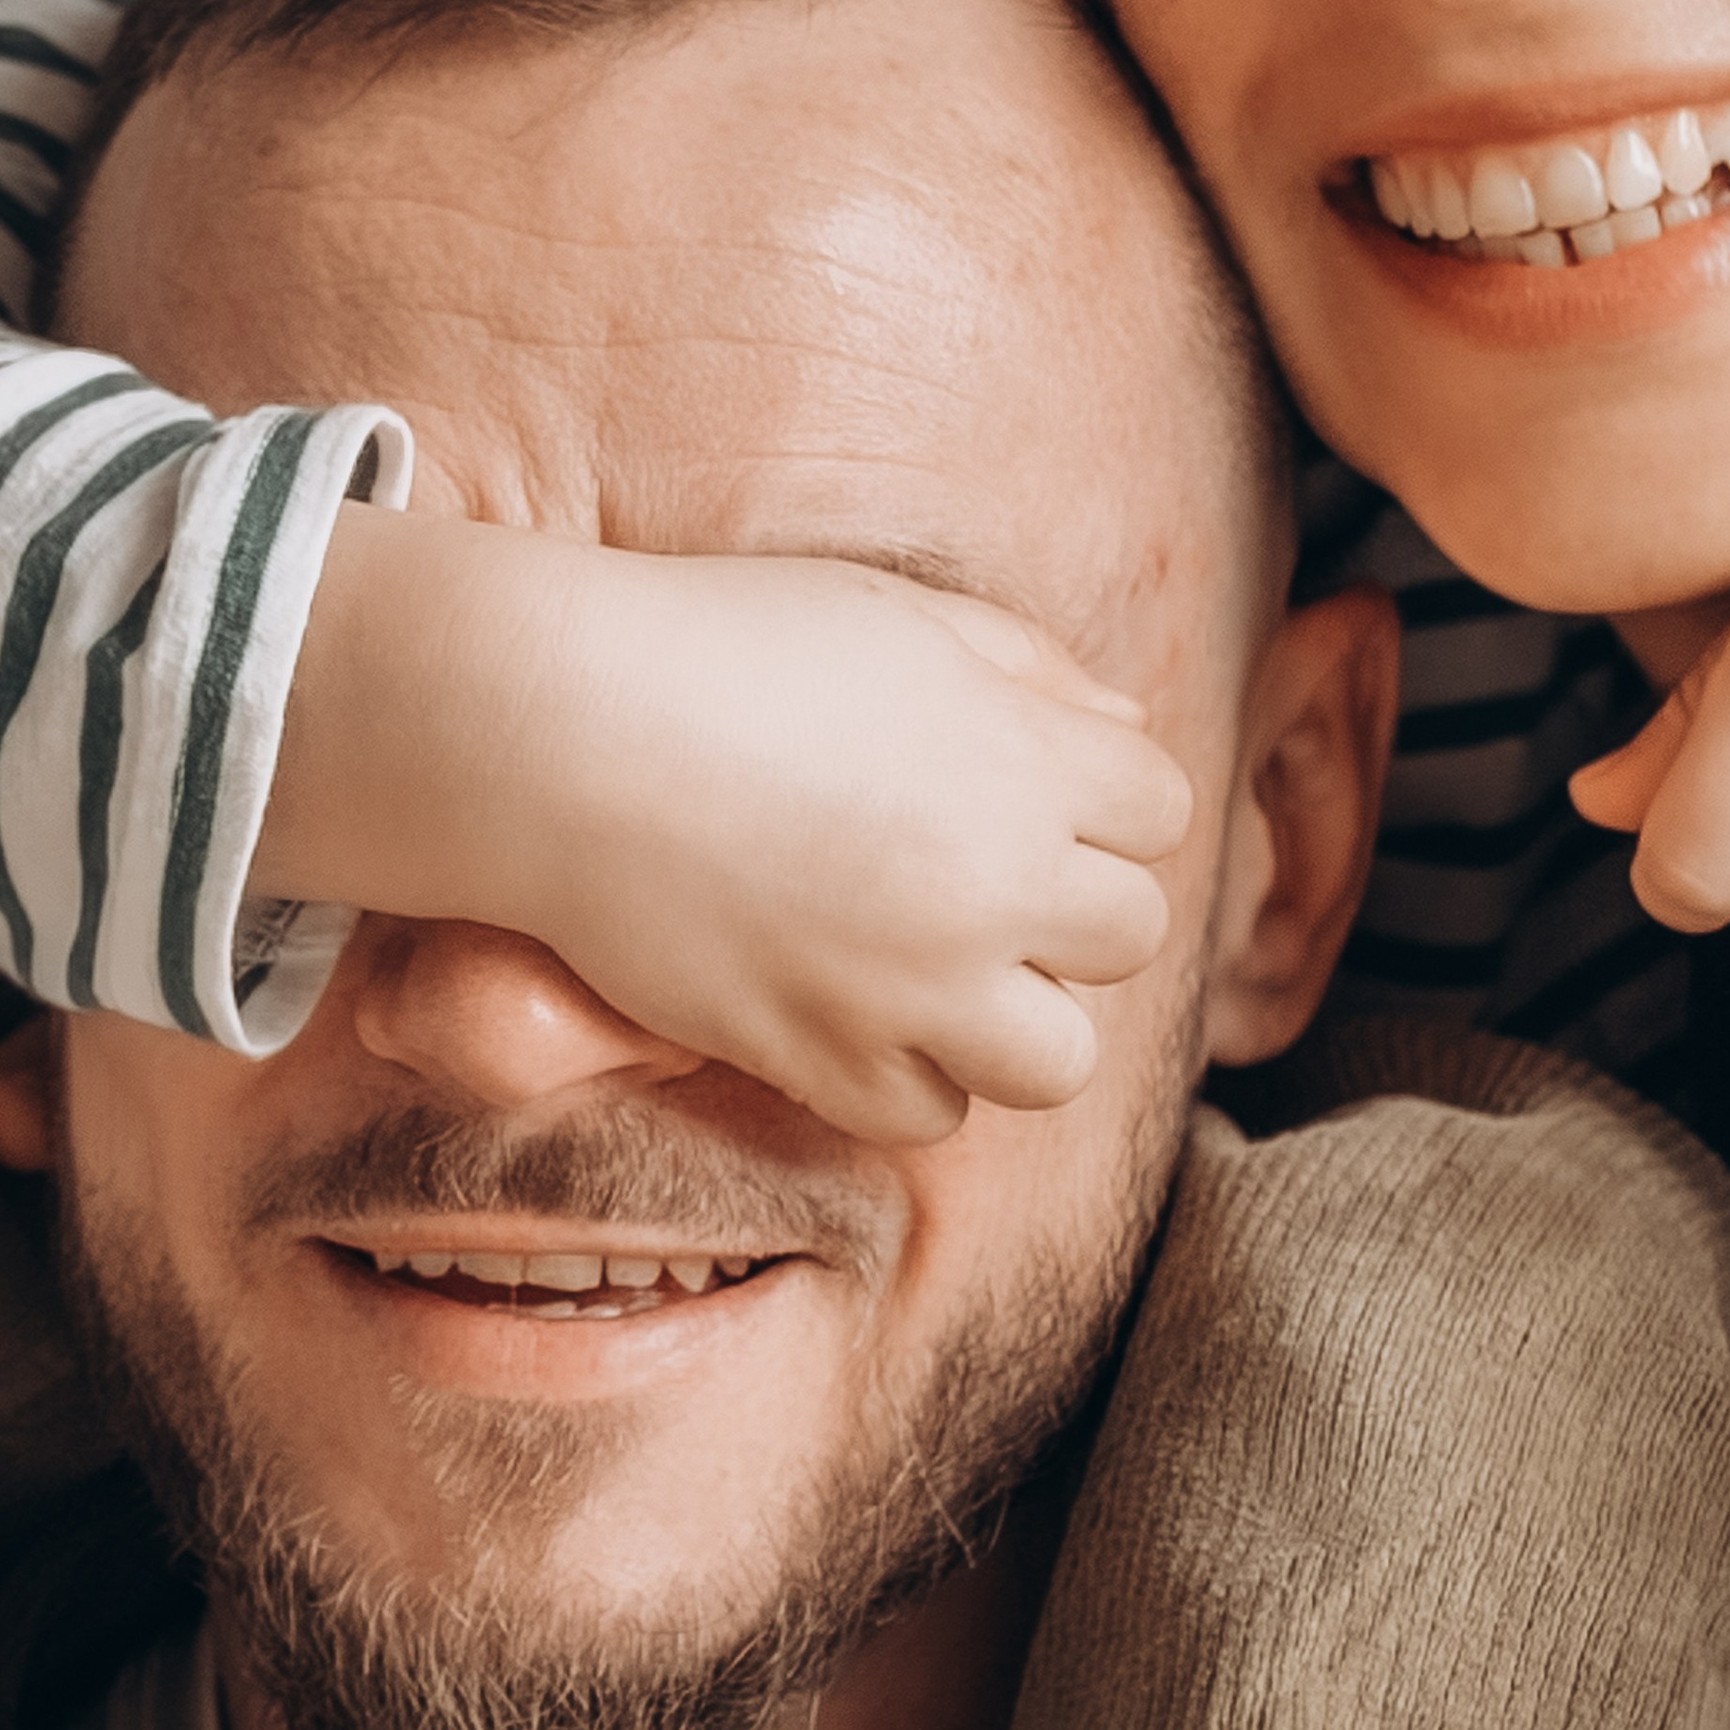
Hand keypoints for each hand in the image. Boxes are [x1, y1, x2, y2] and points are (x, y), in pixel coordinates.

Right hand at [260, 507, 1194, 1137]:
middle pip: (1131, 936)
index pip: (1161, 810)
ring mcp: (913, 986)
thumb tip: (1119, 731)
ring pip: (1059, 1063)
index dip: (1102, 800)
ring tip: (943, 972)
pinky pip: (928, 1116)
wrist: (568, 729)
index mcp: (1028, 761)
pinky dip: (905, 1075)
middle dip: (1069, 910)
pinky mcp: (823, 1055)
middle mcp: (995, 884)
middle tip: (980, 879)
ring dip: (1014, 1020)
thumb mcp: (900, 614)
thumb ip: (1028, 670)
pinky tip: (854, 1009)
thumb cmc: (727, 643)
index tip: (1032, 790)